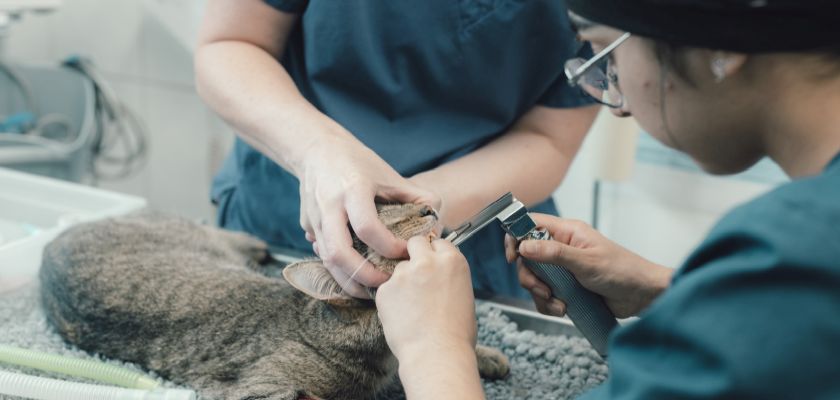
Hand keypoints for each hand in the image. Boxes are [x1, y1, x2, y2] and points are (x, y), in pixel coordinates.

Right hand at [299, 133, 439, 297]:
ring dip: (348, 281)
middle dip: (363, 275)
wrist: (317, 150)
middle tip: (385, 284)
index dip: (388, 246)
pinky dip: (338, 270)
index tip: (404, 253)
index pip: (368, 227)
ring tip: (370, 292)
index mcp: (353, 190)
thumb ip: (417, 198)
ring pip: (326, 260)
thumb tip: (436, 226)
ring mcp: (314, 218)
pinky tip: (355, 276)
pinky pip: (322, 254)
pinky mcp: (307, 227)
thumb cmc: (358, 162)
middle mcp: (330, 206)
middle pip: (338, 253)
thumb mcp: (390, 174)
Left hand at [376, 236, 476, 360]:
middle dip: (414, 255)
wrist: (437, 354)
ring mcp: (404, 274)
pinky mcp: (385, 289)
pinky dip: (391, 300)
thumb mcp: (464, 295)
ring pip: (399, 269)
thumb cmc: (456, 333)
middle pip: (415, 243)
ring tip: (411, 308)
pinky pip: (387, 289)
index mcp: (452, 261)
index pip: (438, 242)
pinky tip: (402, 317)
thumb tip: (438, 275)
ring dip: (402, 282)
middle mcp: (428, 261)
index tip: (432, 263)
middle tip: (416, 275)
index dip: (434, 254)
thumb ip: (448, 276)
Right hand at [504, 214, 672, 317]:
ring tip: (560, 305)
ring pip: (535, 279)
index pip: (530, 224)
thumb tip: (524, 245)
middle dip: (530, 277)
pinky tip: (564, 309)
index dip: (516, 237)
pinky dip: (549, 305)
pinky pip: (545, 295)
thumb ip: (554, 253)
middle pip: (527, 257)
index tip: (514, 257)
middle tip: (543, 290)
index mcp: (567, 232)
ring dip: (541, 295)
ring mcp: (563, 268)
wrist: (642, 296)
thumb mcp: (586, 262)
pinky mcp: (566, 287)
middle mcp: (561, 247)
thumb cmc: (622, 271)